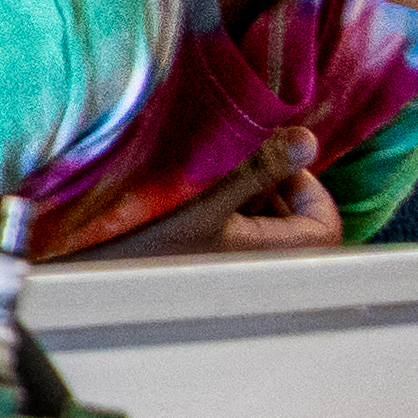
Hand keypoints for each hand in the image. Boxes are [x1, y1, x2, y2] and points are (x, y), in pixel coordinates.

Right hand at [89, 127, 340, 261]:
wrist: (93, 279)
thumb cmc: (147, 242)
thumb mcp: (205, 197)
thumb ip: (261, 167)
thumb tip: (308, 138)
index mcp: (270, 258)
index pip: (324, 223)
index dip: (308, 186)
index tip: (273, 163)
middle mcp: (259, 272)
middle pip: (294, 225)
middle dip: (272, 189)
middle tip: (234, 165)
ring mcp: (236, 273)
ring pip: (264, 229)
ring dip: (244, 198)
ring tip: (207, 181)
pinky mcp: (211, 270)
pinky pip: (237, 238)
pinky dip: (224, 214)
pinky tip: (190, 202)